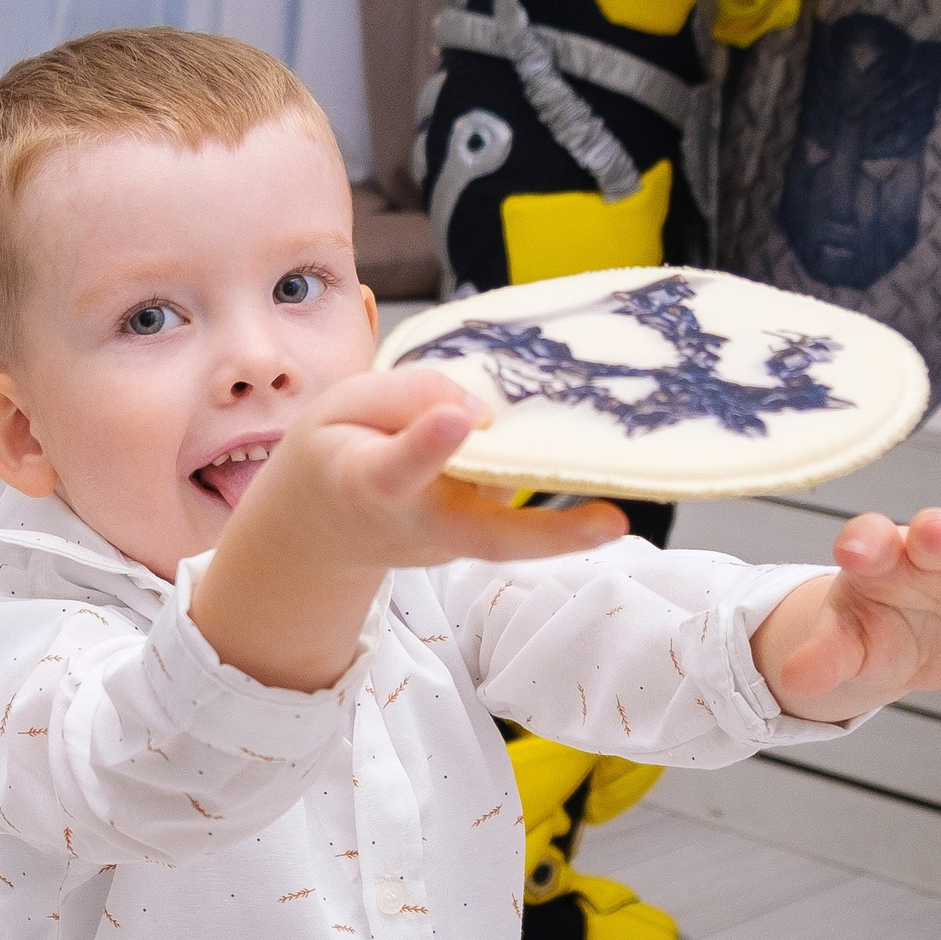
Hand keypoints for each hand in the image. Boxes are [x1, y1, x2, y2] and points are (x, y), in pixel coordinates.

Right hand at [193, 370, 625, 690]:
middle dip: (551, 535)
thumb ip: (404, 396)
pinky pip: (515, 508)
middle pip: (486, 537)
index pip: (399, 467)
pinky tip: (590, 460)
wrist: (319, 532)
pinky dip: (551, 486)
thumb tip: (480, 407)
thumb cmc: (333, 453)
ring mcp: (454, 543)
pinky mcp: (478, 540)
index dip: (429, 445)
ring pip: (511, 525)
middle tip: (614, 524)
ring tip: (622, 495)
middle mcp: (420, 523)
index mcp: (369, 482)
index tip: (460, 417)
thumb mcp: (342, 405)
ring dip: (569, 522)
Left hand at [751, 496, 940, 723]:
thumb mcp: (844, 649)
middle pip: (931, 535)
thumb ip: (825, 658)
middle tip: (937, 532)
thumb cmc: (867, 634)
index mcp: (876, 559)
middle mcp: (925, 554)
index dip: (861, 544)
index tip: (850, 553)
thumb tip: (794, 681)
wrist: (904, 646)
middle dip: (934, 532)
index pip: (867, 541)